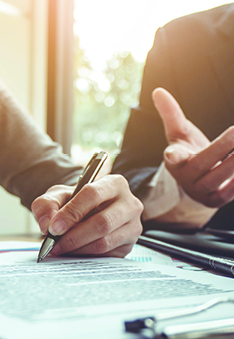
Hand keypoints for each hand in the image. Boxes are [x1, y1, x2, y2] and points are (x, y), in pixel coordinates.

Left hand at [31, 175, 142, 257]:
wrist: (89, 214)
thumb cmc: (77, 202)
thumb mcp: (59, 196)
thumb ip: (47, 204)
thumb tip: (47, 224)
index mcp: (114, 183)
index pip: (93, 194)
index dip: (72, 212)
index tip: (54, 228)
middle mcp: (129, 203)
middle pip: (102, 222)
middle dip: (73, 236)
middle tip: (54, 244)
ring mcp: (133, 226)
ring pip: (104, 242)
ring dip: (78, 249)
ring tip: (60, 249)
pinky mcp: (129, 244)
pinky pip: (106, 255)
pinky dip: (86, 256)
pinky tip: (73, 253)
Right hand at [152, 87, 233, 207]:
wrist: (196, 182)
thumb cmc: (188, 152)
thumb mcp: (179, 134)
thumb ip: (171, 114)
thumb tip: (158, 91)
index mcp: (174, 161)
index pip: (172, 157)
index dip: (173, 155)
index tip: (170, 153)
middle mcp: (185, 178)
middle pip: (202, 163)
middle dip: (221, 147)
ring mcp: (200, 191)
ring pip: (218, 178)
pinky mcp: (214, 200)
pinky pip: (228, 193)